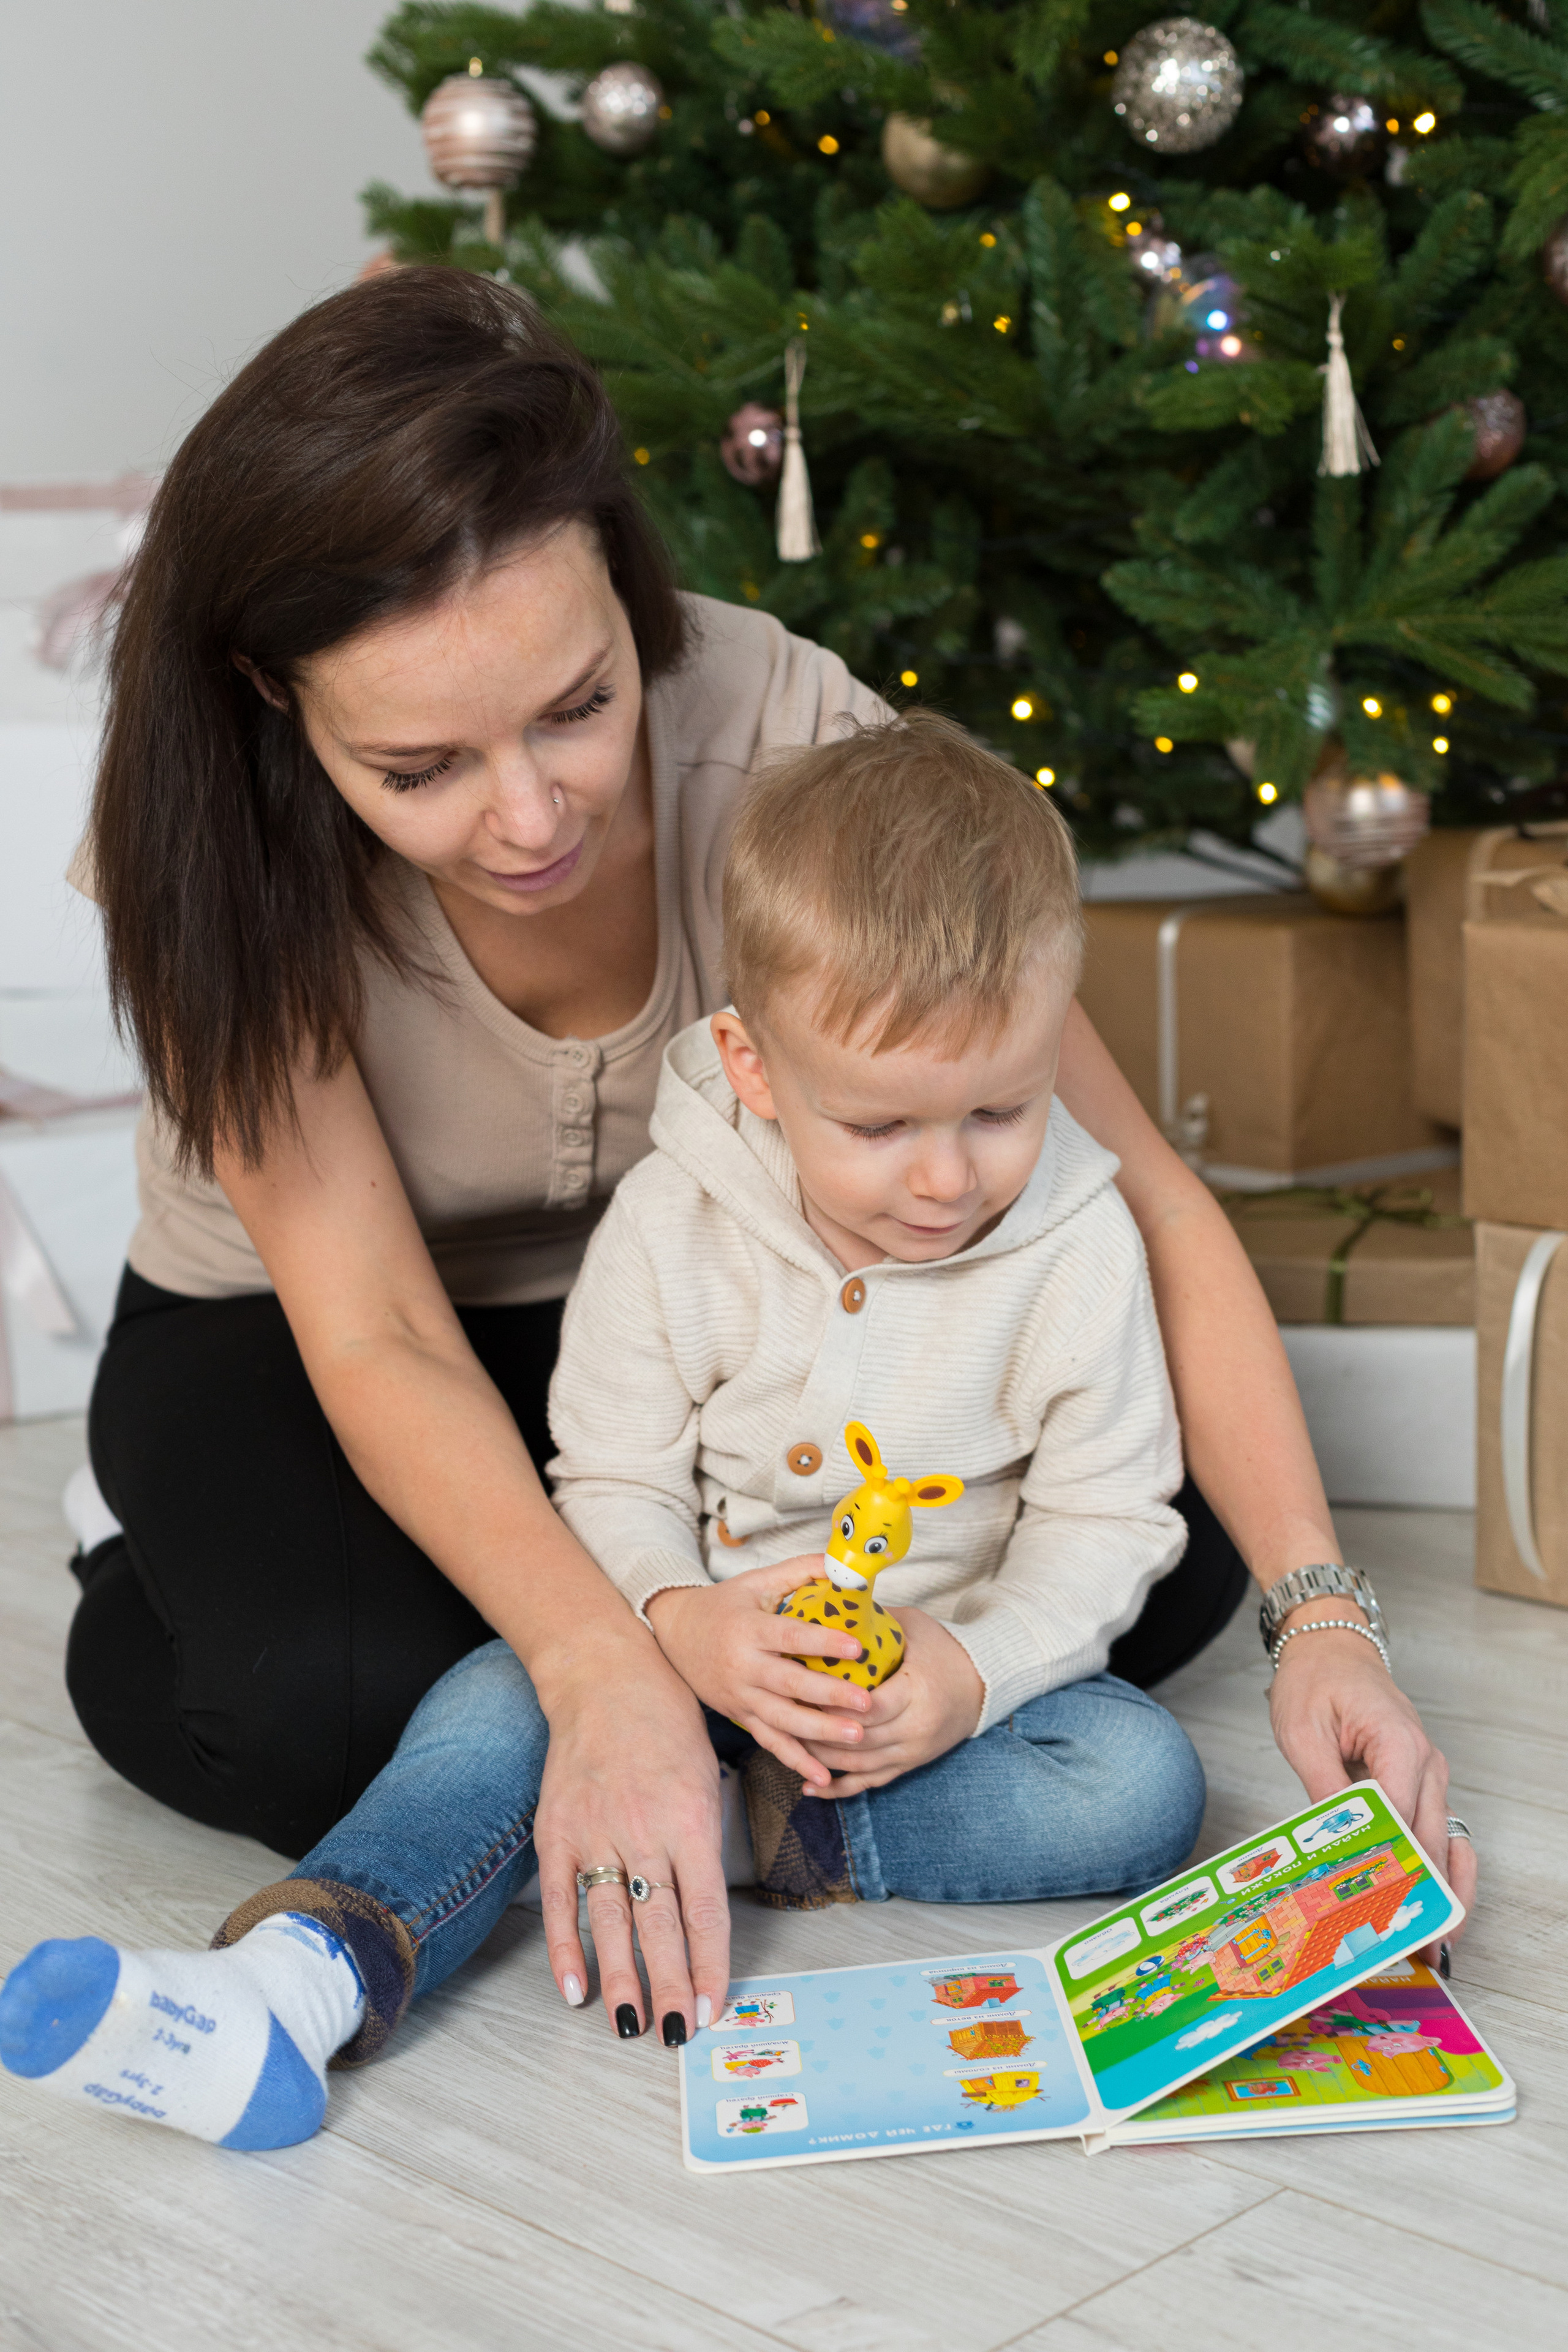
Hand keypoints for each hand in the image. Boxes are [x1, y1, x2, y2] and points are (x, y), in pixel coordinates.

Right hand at [530, 1630, 731, 2043]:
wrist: (606, 1678)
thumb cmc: (668, 1726)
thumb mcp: (707, 1778)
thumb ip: (704, 1843)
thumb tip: (703, 1912)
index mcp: (690, 1820)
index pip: (705, 1911)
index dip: (708, 1965)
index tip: (711, 2007)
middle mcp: (644, 1832)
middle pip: (660, 1927)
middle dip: (669, 1987)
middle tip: (676, 2034)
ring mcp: (595, 1832)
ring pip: (612, 1922)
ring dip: (621, 1980)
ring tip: (630, 2027)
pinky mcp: (556, 1832)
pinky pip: (562, 1900)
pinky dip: (566, 1948)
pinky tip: (575, 1988)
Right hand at [646, 1560, 872, 1787]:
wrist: (674, 1633)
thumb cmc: (724, 1605)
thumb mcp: (757, 1581)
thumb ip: (800, 1570)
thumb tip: (841, 1560)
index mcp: (749, 1629)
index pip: (790, 1636)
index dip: (823, 1641)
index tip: (857, 1647)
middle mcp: (743, 1666)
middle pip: (790, 1684)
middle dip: (830, 1696)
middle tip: (867, 1704)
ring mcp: (740, 1696)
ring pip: (782, 1720)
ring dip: (819, 1732)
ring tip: (856, 1737)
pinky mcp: (740, 1716)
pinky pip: (770, 1742)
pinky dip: (795, 1760)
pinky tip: (823, 1777)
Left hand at [798, 1606, 983, 1796]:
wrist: (980, 1685)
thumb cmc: (942, 1649)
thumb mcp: (912, 1626)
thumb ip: (872, 1622)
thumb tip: (827, 1603)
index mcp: (916, 1693)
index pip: (870, 1707)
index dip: (835, 1705)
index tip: (803, 1692)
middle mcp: (915, 1729)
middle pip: (859, 1740)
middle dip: (818, 1731)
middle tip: (785, 1716)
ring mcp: (911, 1752)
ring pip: (858, 1765)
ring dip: (821, 1758)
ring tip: (788, 1743)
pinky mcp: (907, 1765)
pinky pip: (869, 1783)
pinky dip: (839, 1788)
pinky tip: (811, 1788)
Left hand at [1269, 1622, 1477, 1956]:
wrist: (1331, 1648)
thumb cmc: (1316, 1680)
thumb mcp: (1302, 1732)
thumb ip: (1323, 1789)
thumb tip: (1338, 1844)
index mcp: (1399, 1745)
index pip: (1402, 1820)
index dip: (1396, 1871)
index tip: (1386, 1912)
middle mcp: (1425, 1763)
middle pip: (1433, 1840)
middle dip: (1427, 1895)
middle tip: (1418, 1945)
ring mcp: (1428, 1774)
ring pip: (1444, 1842)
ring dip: (1441, 1889)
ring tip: (1435, 1941)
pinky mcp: (1419, 1783)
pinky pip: (1433, 1830)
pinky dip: (1434, 1867)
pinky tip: (1432, 1900)